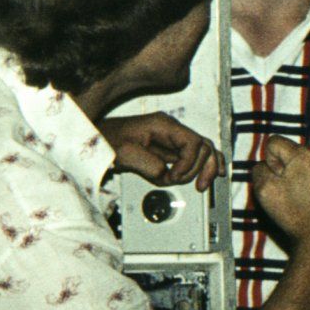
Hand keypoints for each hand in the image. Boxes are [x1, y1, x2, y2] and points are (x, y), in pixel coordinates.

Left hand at [99, 113, 223, 192]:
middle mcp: (171, 129)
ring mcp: (171, 139)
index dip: (189, 163)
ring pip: (203, 150)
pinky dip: (205, 164)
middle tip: (195, 184)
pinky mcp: (168, 150)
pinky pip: (193, 156)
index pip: (192, 142)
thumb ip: (149, 165)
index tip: (174, 177)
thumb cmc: (106, 140)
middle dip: (201, 167)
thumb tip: (166, 175)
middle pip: (203, 145)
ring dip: (206, 168)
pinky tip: (214, 173)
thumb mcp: (125, 153)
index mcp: (163, 125)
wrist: (96, 139)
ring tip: (203, 184)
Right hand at [251, 135, 309, 257]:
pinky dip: (305, 180)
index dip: (268, 162)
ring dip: (293, 174)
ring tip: (298, 196)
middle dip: (282, 167)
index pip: (272, 143)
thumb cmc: (295, 215)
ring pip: (298, 160)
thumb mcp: (263, 190)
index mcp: (305, 154)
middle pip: (287, 150)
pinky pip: (309, 169)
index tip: (278, 182)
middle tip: (288, 191)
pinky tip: (307, 198)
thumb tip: (266, 165)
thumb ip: (258, 169)